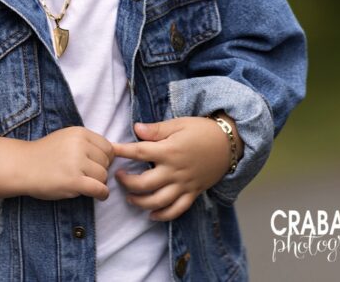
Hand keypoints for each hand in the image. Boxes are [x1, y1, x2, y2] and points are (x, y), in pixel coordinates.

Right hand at [20, 126, 114, 200]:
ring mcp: (76, 163)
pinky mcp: (73, 181)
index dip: (104, 159)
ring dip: (98, 183)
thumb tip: (118, 150)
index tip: (94, 165)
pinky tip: (97, 195)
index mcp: (80, 133)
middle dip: (100, 171)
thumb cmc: (45, 154)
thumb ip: (88, 143)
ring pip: (103, 176)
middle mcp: (80, 145)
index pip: (108, 147)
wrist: (22, 166)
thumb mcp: (66, 139)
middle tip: (86, 176)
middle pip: (107, 162)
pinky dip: (102, 194)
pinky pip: (99, 189)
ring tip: (84, 184)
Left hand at [112, 117, 233, 221]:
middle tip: (117, 177)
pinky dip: (163, 215)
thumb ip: (156, 130)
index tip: (110, 150)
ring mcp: (184, 185)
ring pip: (158, 201)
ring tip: (129, 197)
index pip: (139, 152)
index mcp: (169, 151)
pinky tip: (151, 215)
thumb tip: (135, 129)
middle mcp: (175, 171)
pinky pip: (177, 210)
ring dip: (140, 202)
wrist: (229, 143)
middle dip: (126, 182)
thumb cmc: (202, 130)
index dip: (122, 152)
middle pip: (144, 184)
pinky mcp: (193, 193)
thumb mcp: (179, 124)